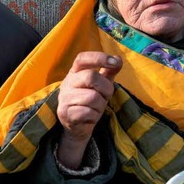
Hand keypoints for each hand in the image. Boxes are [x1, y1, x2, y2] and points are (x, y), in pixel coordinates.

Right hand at [56, 51, 121, 168]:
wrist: (76, 125)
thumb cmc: (89, 101)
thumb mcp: (101, 84)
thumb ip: (109, 71)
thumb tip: (118, 58)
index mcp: (75, 72)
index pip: (82, 58)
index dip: (99, 57)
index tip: (114, 62)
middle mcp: (67, 83)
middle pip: (90, 76)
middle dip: (105, 88)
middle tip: (105, 96)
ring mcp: (65, 98)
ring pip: (92, 97)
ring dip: (100, 105)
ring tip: (95, 108)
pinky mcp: (65, 113)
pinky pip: (88, 112)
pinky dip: (94, 116)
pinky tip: (90, 117)